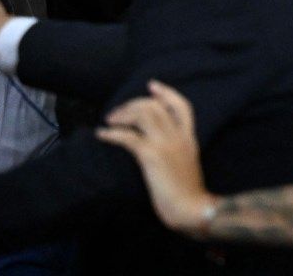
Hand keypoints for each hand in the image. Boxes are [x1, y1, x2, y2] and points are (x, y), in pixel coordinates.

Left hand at [97, 81, 216, 236]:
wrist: (191, 207)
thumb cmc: (187, 192)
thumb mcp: (187, 164)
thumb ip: (177, 150)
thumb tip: (157, 147)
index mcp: (189, 138)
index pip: (182, 106)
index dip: (166, 93)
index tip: (151, 85)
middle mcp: (178, 136)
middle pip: (155, 107)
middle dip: (133, 104)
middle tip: (116, 113)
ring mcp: (166, 144)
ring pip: (143, 115)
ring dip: (122, 115)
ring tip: (109, 121)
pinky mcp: (152, 156)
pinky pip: (129, 137)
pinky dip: (112, 133)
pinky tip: (101, 134)